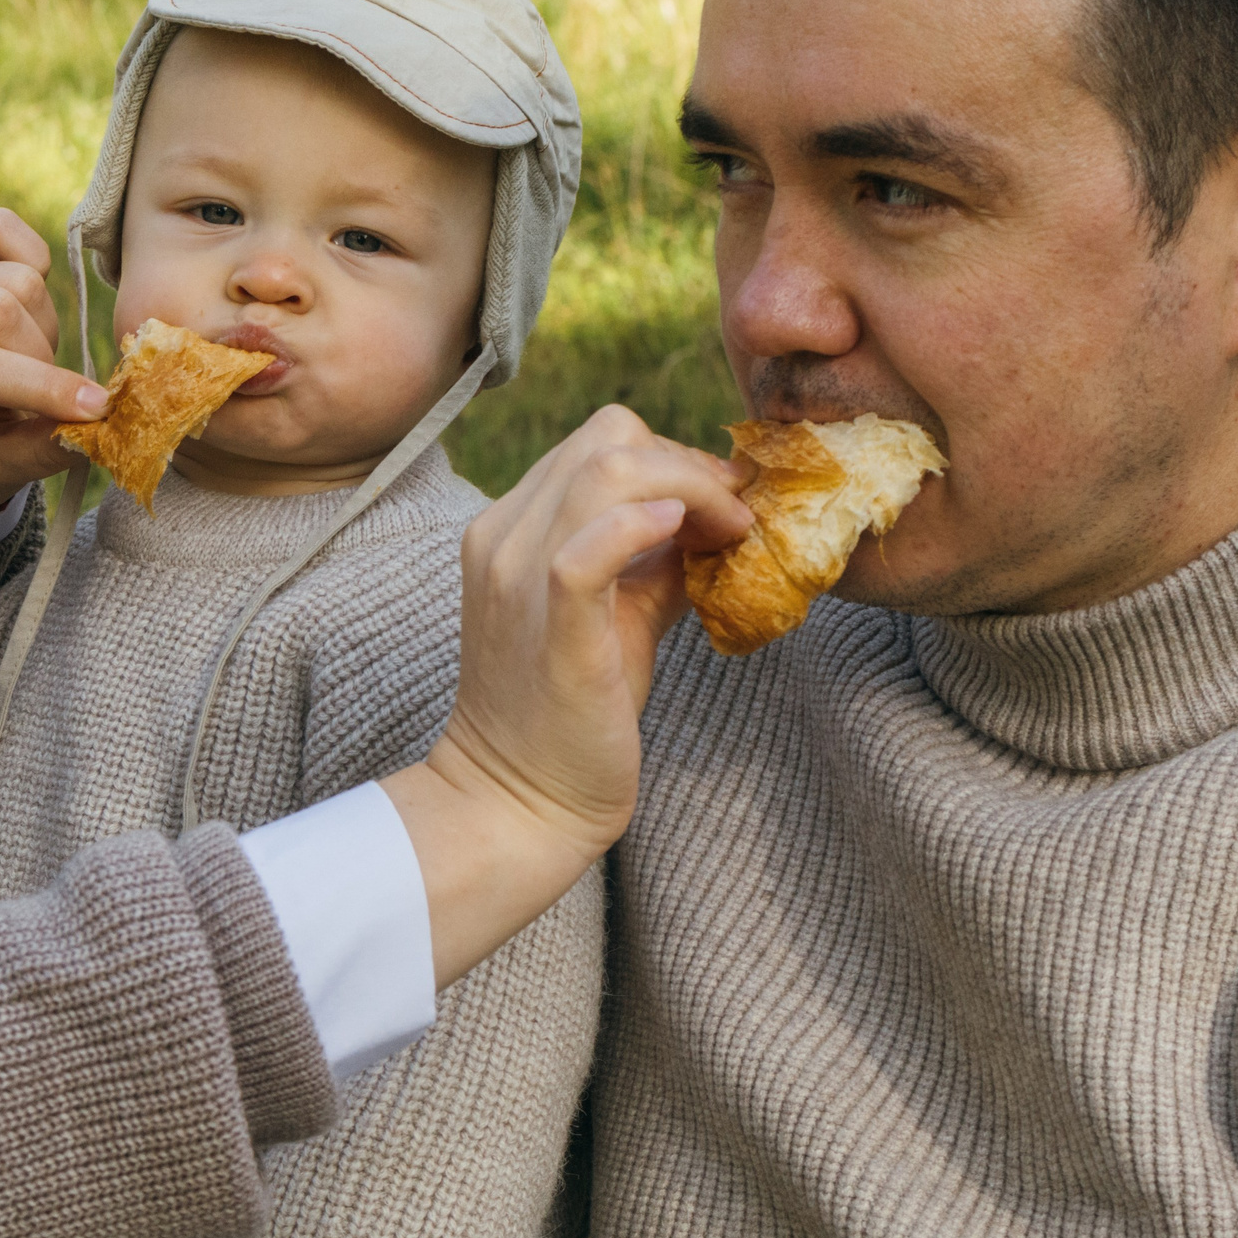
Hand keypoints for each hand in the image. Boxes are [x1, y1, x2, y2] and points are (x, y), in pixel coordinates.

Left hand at [0, 207, 108, 528]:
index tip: (94, 409)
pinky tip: (28, 309)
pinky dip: (33, 262)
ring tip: (29, 363)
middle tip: (44, 398)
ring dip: (42, 327)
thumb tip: (107, 427)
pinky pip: (3, 230)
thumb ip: (45, 449)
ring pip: (16, 279)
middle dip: (41, 360)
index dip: (39, 385)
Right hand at [382, 404, 750, 985]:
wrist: (518, 799)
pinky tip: (685, 537)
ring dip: (690, 488)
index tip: (722, 505)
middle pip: (608, 438)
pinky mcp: (554, 631)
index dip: (674, 458)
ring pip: (604, 472)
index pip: (599, 441)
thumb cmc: (570, 710)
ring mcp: (519, 580)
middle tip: (734, 518)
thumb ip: (655, 558)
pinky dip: (640, 527)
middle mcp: (503, 539)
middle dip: (690, 464)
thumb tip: (717, 519)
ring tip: (726, 535)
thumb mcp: (615, 611)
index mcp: (510, 527)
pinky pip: (585, 553)